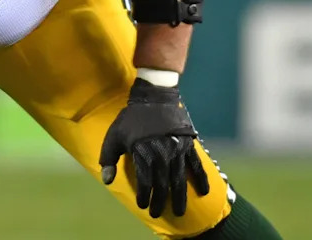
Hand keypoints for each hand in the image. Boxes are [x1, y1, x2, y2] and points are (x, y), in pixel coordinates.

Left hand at [98, 78, 208, 217]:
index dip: (144, 195)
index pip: (145, 181)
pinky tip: (203, 193)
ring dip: (180, 197)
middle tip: (158, 214)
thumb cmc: (131, 118)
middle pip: (163, 184)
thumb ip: (109, 158)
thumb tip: (107, 180)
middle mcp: (162, 153)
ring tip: (180, 211)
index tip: (143, 205)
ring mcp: (177, 150)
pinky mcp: (188, 144)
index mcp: (143, 152)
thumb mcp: (114, 135)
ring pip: (180, 179)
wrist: (154, 97)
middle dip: (160, 201)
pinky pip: (196, 165)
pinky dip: (201, 179)